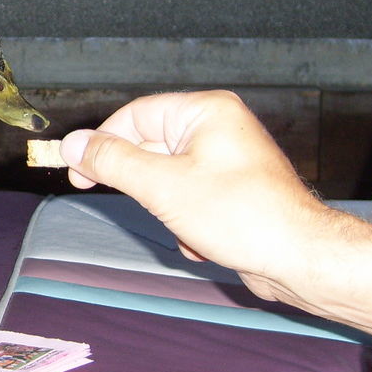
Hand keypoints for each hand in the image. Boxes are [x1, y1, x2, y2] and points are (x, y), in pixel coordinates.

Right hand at [59, 90, 371, 335]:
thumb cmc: (243, 217)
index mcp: (206, 112)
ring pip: (166, 179)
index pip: (134, 115)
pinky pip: (188, 197)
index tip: (78, 172)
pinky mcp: (232, 189)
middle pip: (150, 148)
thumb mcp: (162, 187)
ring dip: (167, 211)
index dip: (102, 144)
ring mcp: (227, 160)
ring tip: (189, 227)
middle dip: (147, 188)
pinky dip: (186, 222)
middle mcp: (219, 128)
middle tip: (143, 206)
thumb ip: (112, 162)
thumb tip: (73, 145)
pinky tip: (204, 241)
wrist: (298, 259)